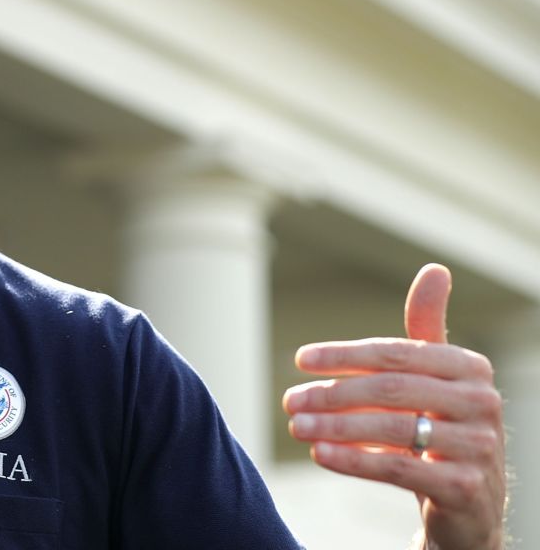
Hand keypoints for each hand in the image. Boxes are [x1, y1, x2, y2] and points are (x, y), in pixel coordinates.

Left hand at [282, 264, 506, 549]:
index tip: (300, 360)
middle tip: (291, 400)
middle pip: (390, 390)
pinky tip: (319, 454)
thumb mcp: (436, 379)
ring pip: (392, 429)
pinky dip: (353, 461)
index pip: (396, 354)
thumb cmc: (443, 429)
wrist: (471, 503)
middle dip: (333, 394)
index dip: (344, 355)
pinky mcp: (466, 487)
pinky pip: (398, 469)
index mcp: (470, 368)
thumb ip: (426, 330)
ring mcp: (479, 447)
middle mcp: (482, 403)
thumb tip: (435, 269)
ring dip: (335, 427)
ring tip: (297, 426)